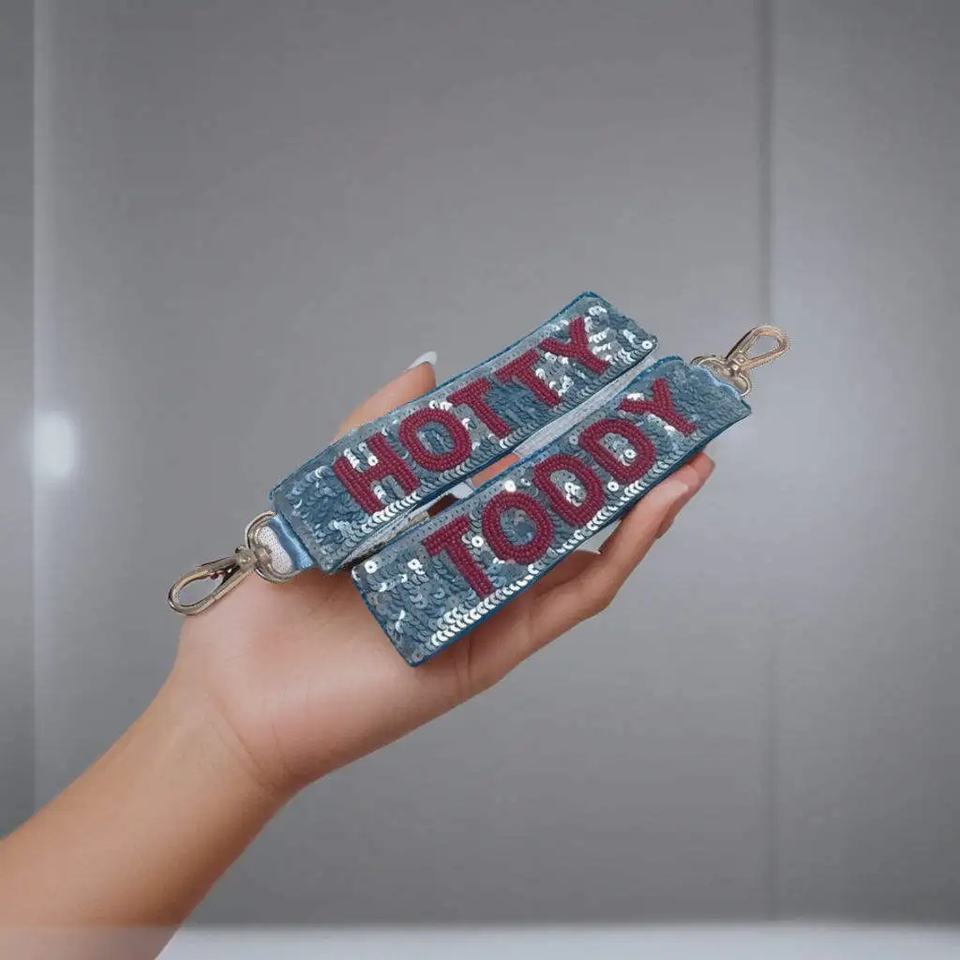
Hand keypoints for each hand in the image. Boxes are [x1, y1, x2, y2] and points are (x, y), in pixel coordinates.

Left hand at [173, 358, 714, 798]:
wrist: (240, 696)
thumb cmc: (275, 601)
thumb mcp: (330, 491)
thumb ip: (381, 430)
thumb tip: (431, 364)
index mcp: (438, 530)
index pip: (514, 474)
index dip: (558, 431)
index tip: (594, 387)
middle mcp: (473, 568)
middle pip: (563, 511)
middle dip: (620, 466)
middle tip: (665, 418)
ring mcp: (490, 610)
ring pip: (585, 553)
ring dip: (643, 507)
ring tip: (687, 458)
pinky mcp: (497, 650)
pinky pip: (572, 599)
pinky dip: (619, 553)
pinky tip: (650, 509)